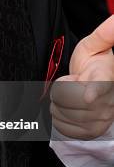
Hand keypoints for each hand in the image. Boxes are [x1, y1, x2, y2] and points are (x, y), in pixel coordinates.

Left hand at [51, 15, 113, 138]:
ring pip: (62, 114)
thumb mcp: (95, 45)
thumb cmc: (94, 63)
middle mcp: (107, 102)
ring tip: (70, 96)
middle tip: (71, 83)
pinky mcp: (92, 132)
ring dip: (59, 105)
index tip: (87, 95)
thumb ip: (105, 34)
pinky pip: (63, 128)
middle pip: (66, 99)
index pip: (100, 87)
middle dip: (60, 90)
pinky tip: (69, 110)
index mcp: (106, 78)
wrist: (96, 87)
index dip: (93, 92)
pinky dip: (60, 120)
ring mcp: (101, 119)